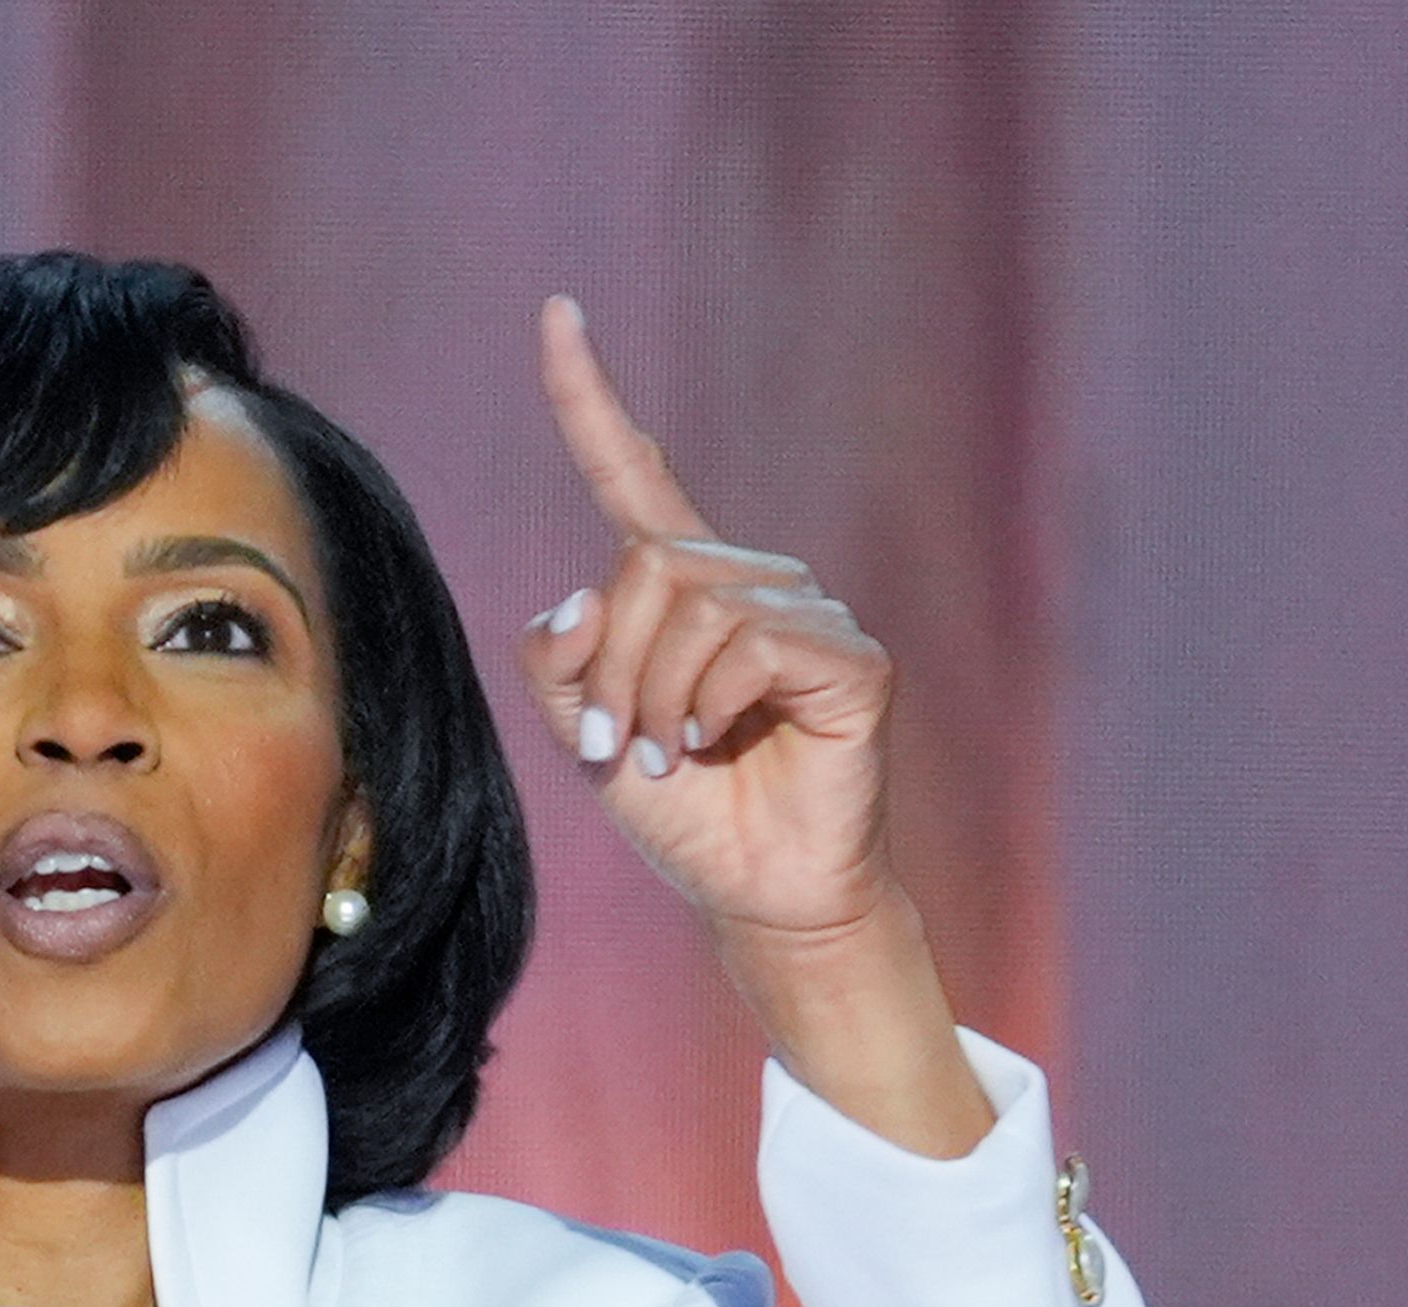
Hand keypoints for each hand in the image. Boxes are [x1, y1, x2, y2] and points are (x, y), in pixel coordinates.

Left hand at [516, 295, 896, 944]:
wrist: (757, 893)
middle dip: (612, 669)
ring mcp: (806, 613)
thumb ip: (561, 664)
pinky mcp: (850, 658)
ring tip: (670, 759)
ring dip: (654, 697)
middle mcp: (748, 581)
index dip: (589, 397)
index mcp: (680, 586)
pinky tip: (715, 749)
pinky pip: (751, 645)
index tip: (557, 312)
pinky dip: (711, 704)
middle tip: (619, 749)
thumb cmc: (685, 816)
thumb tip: (574, 596)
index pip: (633, 470)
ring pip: (691, 608)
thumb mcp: (588, 737)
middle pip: (646, 568)